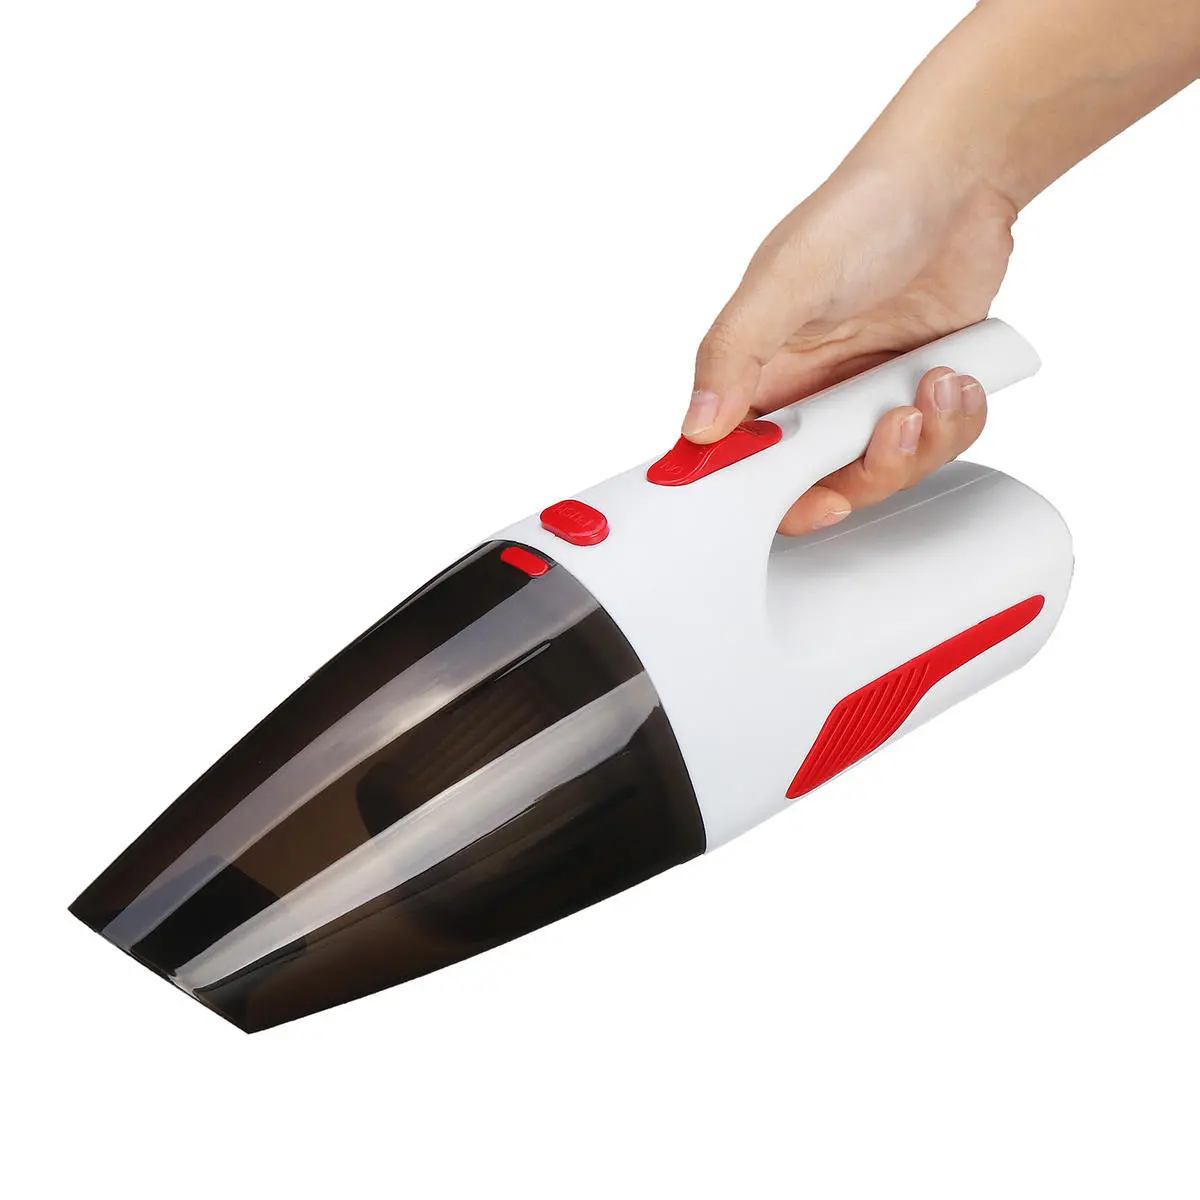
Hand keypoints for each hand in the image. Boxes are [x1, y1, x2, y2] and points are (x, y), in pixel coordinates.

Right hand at [686, 163, 1017, 533]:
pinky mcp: (916, 390)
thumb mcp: (786, 278)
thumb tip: (698, 424)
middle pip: (823, 484)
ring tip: (936, 385)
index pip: (745, 462)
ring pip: (885, 471)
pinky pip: (937, 444)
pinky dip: (955, 422)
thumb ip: (734, 352)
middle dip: (866, 472)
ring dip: (923, 443)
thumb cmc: (863, 210)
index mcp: (759, 372)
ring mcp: (865, 395)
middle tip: (891, 432)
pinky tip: (957, 378)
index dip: (772, 498)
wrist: (958, 176)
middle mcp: (809, 392)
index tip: (811, 499)